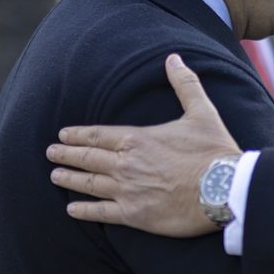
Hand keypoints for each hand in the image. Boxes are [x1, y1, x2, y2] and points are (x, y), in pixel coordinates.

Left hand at [46, 54, 240, 235]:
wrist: (223, 189)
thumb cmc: (213, 152)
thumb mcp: (201, 112)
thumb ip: (184, 84)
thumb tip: (174, 58)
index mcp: (137, 139)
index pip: (98, 135)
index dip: (78, 135)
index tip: (63, 135)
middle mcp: (125, 164)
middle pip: (88, 158)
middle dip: (66, 155)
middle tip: (50, 153)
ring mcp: (127, 190)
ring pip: (89, 184)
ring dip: (69, 179)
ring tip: (55, 176)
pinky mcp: (134, 215)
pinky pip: (101, 212)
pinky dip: (84, 210)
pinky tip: (72, 209)